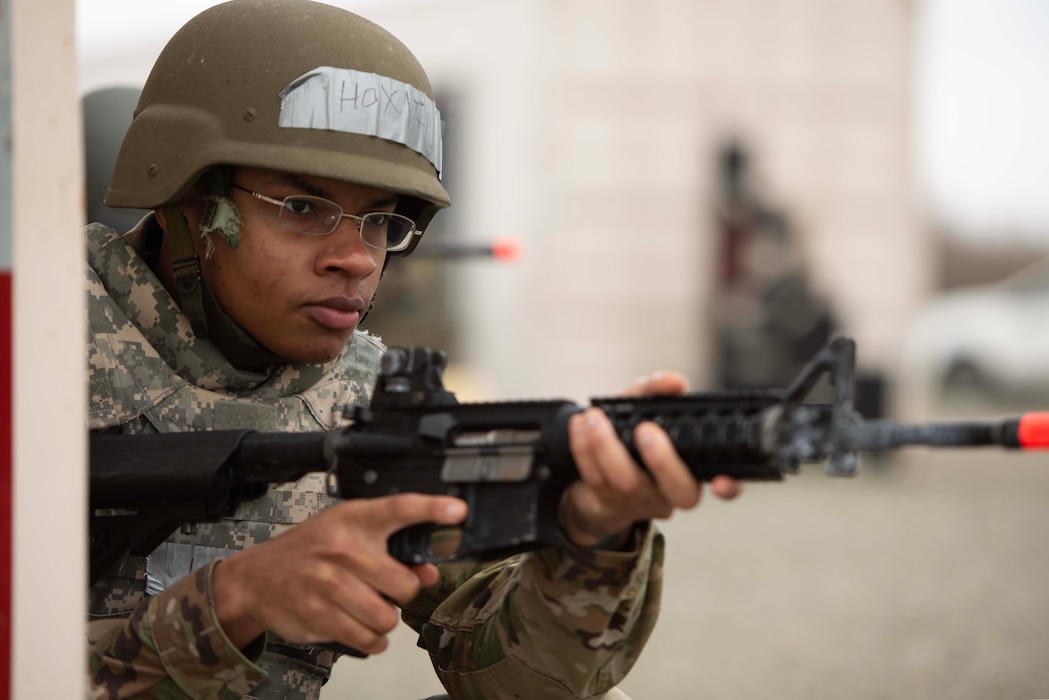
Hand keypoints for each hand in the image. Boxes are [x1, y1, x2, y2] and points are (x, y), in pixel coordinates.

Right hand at [212, 493, 466, 652]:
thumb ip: (391, 548)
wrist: (257, 578)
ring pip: (388, 617)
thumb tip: (430, 571)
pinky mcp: (320, 616)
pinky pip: (368, 639)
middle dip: (402, 592)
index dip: (431, 508)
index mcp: (354, 520)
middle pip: (404, 584)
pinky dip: (372, 640)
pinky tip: (360, 626)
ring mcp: (329, 584)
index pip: (399, 508)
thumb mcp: (348, 534)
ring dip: (385, 619)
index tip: (457, 511)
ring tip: (368, 606)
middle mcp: (343, 549)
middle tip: (385, 588)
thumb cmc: (311, 550)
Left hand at [560, 371, 741, 546]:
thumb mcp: (644, 407)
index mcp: (693, 468)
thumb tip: (675, 382)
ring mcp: (641, 502)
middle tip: (645, 430)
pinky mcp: (609, 504)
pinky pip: (597, 479)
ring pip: (628, 483)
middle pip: (679, 491)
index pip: (725, 484)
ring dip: (607, 446)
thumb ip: (658, 390)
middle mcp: (672, 492)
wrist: (588, 470)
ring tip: (594, 418)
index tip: (721, 481)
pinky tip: (579, 426)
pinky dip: (585, 449)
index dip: (730, 487)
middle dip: (662, 460)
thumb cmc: (629, 435)